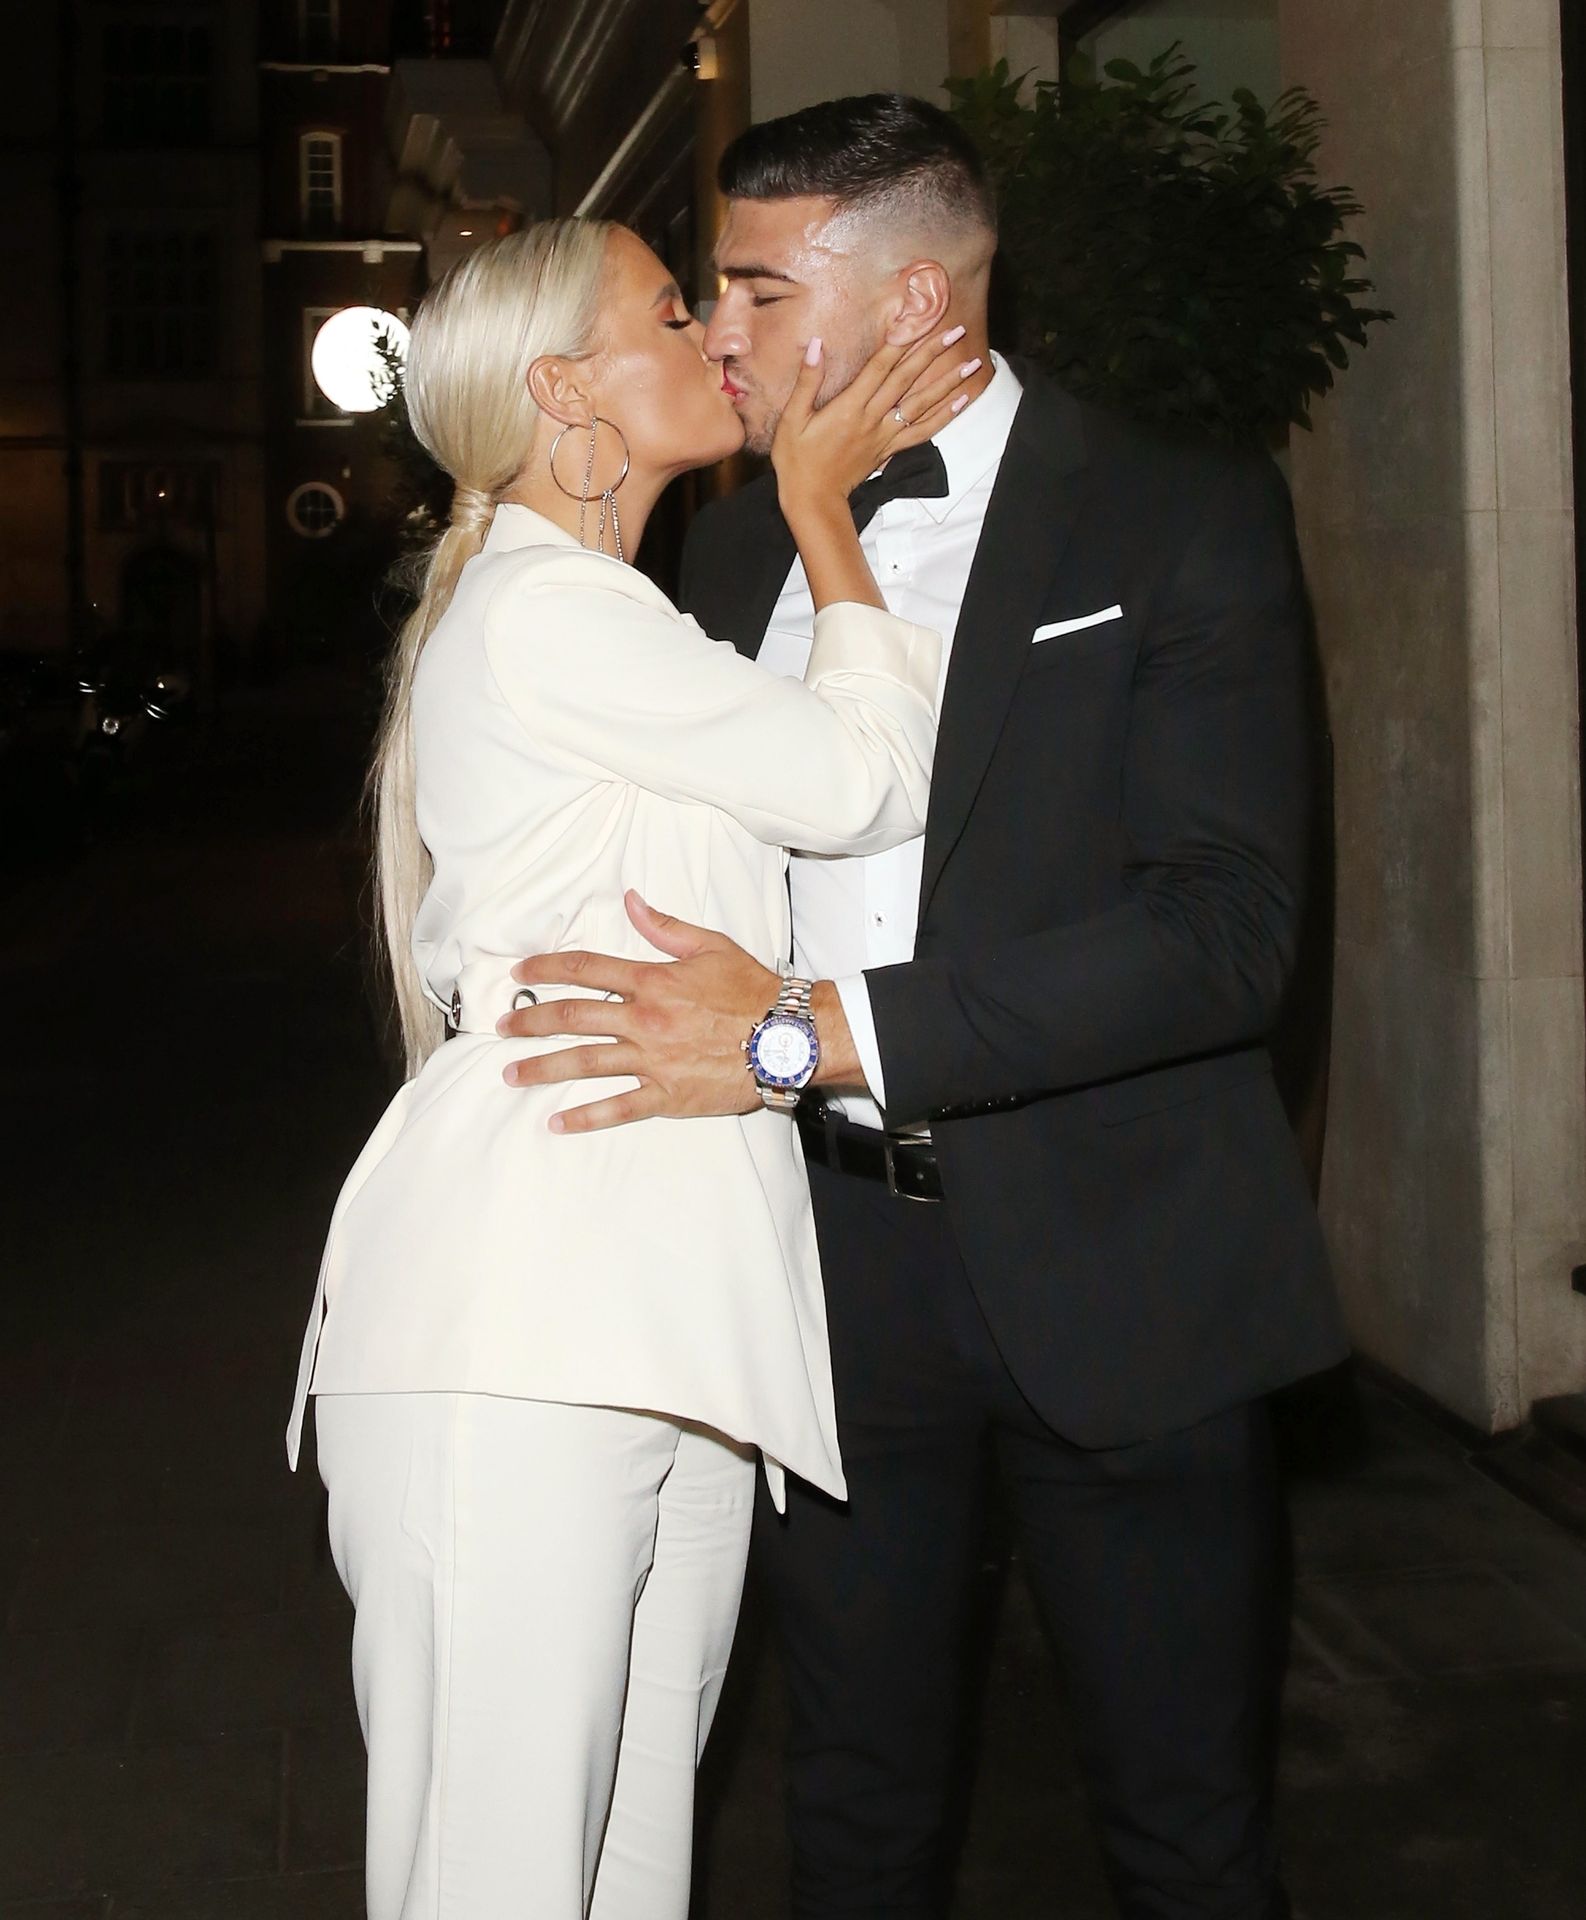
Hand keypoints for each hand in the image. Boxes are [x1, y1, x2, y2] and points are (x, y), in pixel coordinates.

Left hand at [498, 892, 779, 1131]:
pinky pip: (618, 1108)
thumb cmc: (752, 989)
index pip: (585, 970)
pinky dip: (585, 1117)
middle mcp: (644, 1020)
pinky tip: (556, 1122)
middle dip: (530, 1021)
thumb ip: (664, 927)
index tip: (519, 972)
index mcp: (651, 981)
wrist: (787, 1037)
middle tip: (502, 1027)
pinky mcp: (667, 1094)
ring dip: (542, 1068)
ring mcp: (652, 1059)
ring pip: (584, 1063)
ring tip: (511, 1074)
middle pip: (572, 1017)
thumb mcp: (710, 946)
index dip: (546, 969)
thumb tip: (631, 900)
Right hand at [771, 326, 979, 520]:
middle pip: (907, 380)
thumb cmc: (796, 460)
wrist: (813, 500)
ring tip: (971, 365)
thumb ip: (807, 381)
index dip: (898, 342)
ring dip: (948, 384)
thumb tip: (816, 344)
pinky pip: (922, 432)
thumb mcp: (792, 419)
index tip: (917, 320)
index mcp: (849, 407)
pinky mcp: (889, 450)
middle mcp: (872, 419)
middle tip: (955, 331)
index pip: (879, 367)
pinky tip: (960, 403)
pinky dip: (944, 417)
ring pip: (922, 405)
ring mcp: (884, 436)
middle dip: (932, 353)